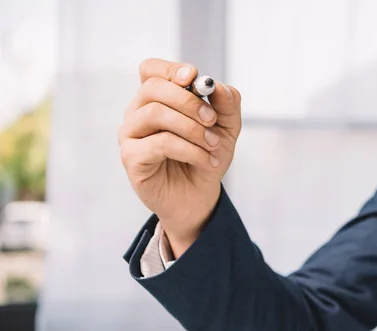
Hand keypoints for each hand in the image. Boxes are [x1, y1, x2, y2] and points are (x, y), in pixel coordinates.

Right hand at [119, 58, 241, 255]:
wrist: (200, 196)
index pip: (151, 70)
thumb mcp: (226, 128)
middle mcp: (138, 112)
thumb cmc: (206, 156)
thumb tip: (216, 85)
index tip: (194, 78)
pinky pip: (159, 143)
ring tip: (213, 145)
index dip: (170, 69)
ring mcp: (130, 134)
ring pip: (155, 113)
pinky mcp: (131, 158)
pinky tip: (206, 161)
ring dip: (192, 128)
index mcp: (157, 99)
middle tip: (212, 119)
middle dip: (188, 101)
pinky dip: (190, 150)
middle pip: (153, 88)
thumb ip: (226, 103)